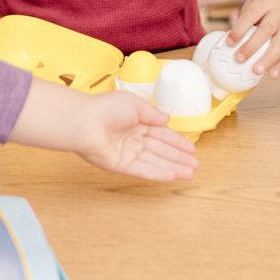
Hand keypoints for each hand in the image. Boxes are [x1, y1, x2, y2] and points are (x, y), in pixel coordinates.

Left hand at [72, 92, 198, 180]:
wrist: (84, 122)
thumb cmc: (106, 108)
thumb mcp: (135, 104)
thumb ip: (153, 114)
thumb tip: (167, 120)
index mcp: (136, 121)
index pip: (161, 133)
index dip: (177, 141)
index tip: (191, 149)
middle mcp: (133, 138)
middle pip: (160, 149)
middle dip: (178, 157)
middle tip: (195, 164)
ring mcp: (127, 152)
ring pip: (155, 161)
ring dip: (173, 167)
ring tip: (190, 173)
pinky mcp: (121, 165)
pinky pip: (143, 169)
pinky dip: (158, 172)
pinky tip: (172, 175)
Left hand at [225, 0, 279, 78]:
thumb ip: (245, 17)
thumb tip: (230, 37)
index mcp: (266, 1)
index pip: (251, 15)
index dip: (240, 29)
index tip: (229, 42)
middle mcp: (279, 12)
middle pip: (266, 31)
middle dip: (252, 46)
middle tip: (239, 59)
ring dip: (269, 59)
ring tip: (257, 71)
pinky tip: (272, 75)